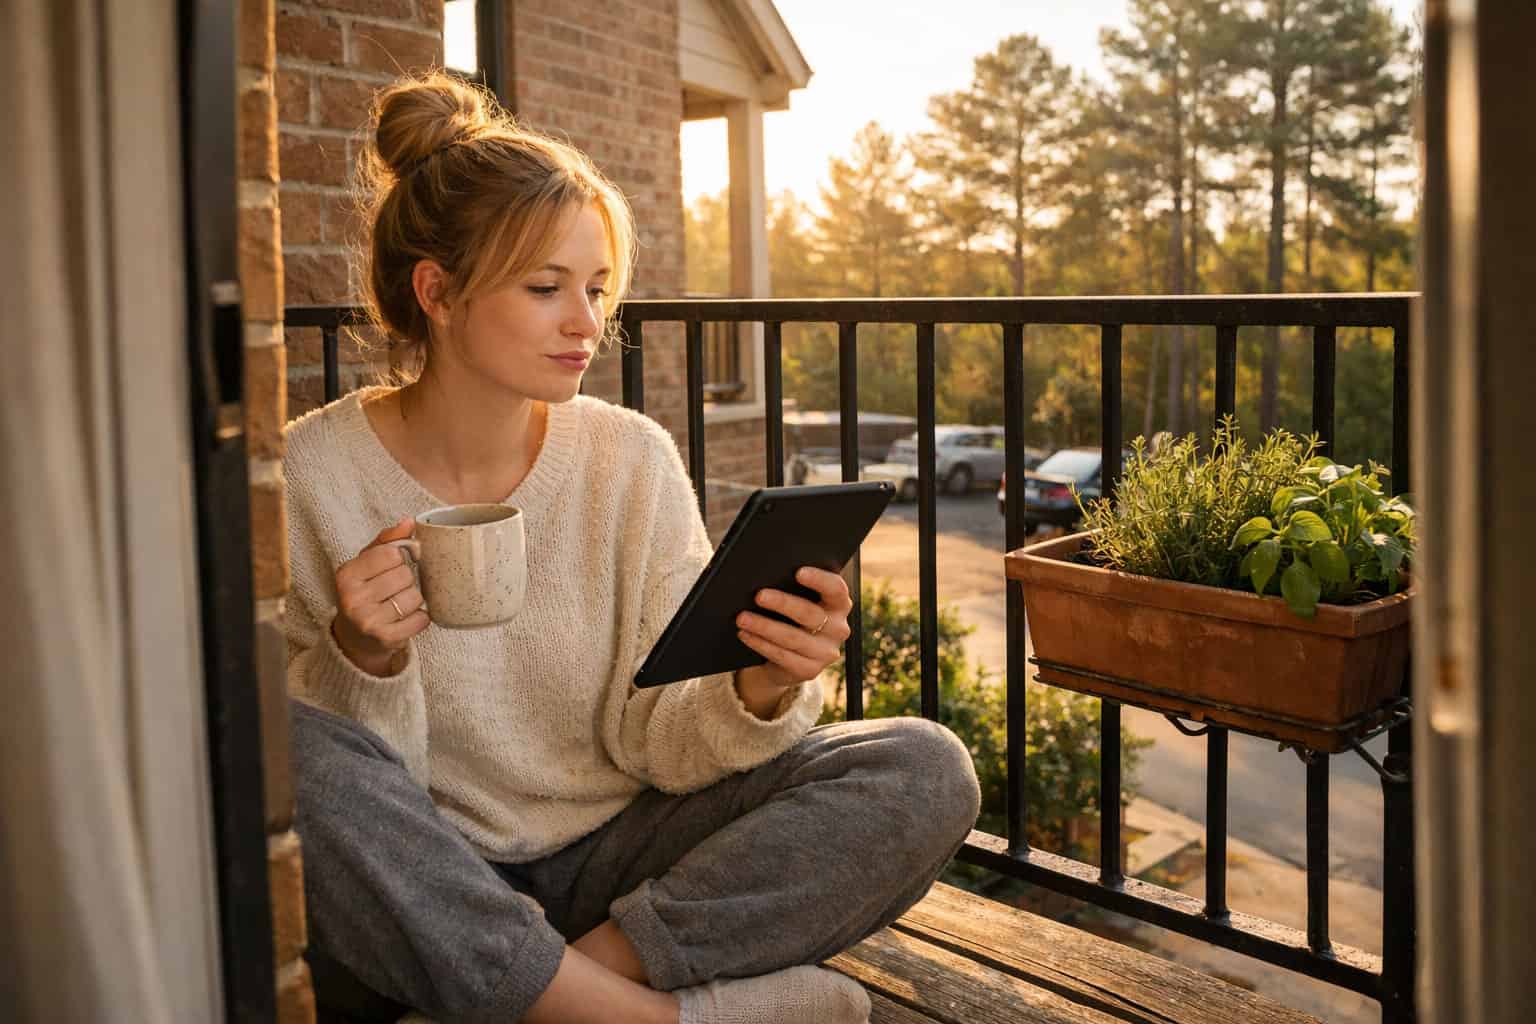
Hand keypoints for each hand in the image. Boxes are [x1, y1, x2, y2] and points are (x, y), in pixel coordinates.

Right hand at [332, 517, 428, 675]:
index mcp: (346, 574)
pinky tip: (406, 619)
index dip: (399, 559)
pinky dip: (420, 618)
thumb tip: (409, 522)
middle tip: (394, 589)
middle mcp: (352, 598)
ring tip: (398, 605)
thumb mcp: (367, 563)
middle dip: (406, 580)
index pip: (392, 553)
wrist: (355, 638)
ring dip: (414, 600)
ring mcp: (367, 620)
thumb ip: (387, 541)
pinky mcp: (385, 638)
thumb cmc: (365, 592)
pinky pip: (421, 619)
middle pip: (405, 575)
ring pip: (415, 597)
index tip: (392, 567)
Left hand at [734, 567, 852, 715]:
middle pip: (810, 614)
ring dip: (764, 626)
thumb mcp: (797, 600)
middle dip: (783, 603)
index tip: (798, 572)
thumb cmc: (791, 617)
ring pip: (793, 638)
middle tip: (759, 595)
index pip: (837, 589)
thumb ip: (792, 587)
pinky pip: (783, 656)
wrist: (788, 657)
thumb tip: (765, 574)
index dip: (820, 580)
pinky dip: (761, 644)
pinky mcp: (810, 670)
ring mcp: (825, 652)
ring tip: (742, 618)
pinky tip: (745, 634)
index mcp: (839, 605)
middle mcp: (838, 629)